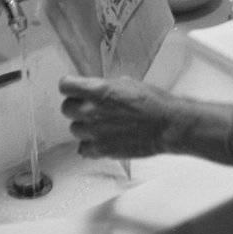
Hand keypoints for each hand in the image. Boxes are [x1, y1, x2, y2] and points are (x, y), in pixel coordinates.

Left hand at [59, 75, 232, 164]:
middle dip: (76, 105)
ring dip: (84, 125)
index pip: (65, 86)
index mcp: (99, 90)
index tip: (73, 88)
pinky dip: (90, 144)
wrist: (167, 125)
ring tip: (102, 123)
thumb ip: (105, 88)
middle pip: (66, 108)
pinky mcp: (101, 150)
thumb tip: (94, 91)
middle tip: (90, 106)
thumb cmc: (153, 101)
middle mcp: (92, 111)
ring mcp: (94, 132)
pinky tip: (102, 138)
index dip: (70, 86)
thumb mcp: (127, 84)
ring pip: (74, 128)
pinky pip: (83, 148)